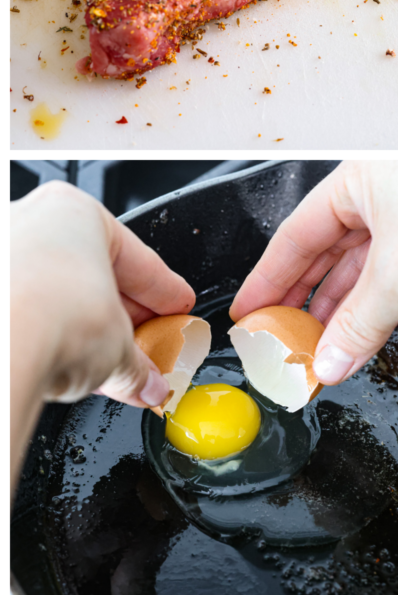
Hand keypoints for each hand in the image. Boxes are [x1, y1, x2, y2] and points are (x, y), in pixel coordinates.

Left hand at [11, 181, 195, 491]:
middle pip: (92, 277)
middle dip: (123, 317)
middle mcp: (27, 224)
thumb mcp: (119, 346)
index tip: (177, 311)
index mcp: (74, 213)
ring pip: (53, 296)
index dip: (166, 293)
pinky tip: (61, 366)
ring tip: (106, 366)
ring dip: (83, 331)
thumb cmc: (48, 318)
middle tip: (147, 346)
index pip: (138, 260)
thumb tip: (146, 381)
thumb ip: (137, 363)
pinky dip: (44, 339)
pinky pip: (22, 315)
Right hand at [230, 160, 397, 384]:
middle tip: (278, 338)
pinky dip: (375, 308)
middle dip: (304, 301)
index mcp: (362, 177)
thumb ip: (356, 324)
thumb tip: (327, 358)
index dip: (270, 277)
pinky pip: (394, 275)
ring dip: (341, 312)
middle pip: (328, 250)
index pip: (298, 233)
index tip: (250, 310)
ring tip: (316, 349)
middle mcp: (386, 188)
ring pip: (363, 266)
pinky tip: (358, 337)